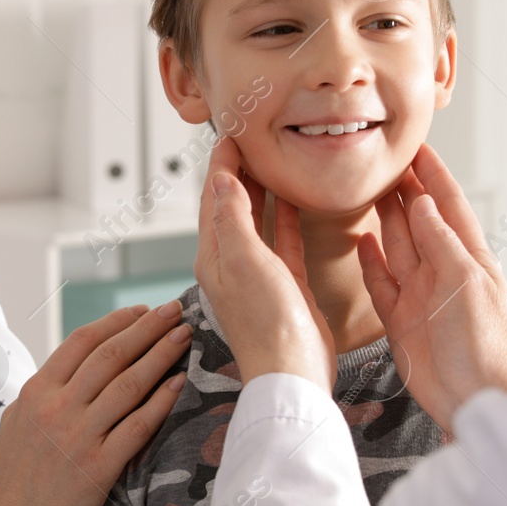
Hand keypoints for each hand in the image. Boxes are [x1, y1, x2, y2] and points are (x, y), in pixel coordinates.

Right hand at [0, 303, 193, 505]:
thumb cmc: (15, 476)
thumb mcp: (18, 419)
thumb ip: (45, 391)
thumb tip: (74, 367)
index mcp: (37, 391)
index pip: (82, 341)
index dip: (117, 321)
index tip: (143, 311)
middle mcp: (57, 407)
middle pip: (111, 355)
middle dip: (148, 328)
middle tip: (174, 311)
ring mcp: (79, 436)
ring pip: (128, 384)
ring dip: (161, 355)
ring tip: (184, 337)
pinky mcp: (98, 467)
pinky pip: (138, 426)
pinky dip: (161, 401)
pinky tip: (179, 383)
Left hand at [194, 136, 334, 391]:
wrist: (293, 373)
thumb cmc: (266, 325)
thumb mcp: (243, 261)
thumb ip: (232, 217)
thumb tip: (220, 178)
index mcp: (213, 256)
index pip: (212, 199)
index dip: (221, 164)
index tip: (231, 132)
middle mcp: (231, 264)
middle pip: (232, 206)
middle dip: (238, 172)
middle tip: (251, 138)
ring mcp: (259, 275)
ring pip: (258, 221)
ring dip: (262, 191)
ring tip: (271, 159)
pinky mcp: (286, 286)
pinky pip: (282, 241)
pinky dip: (285, 217)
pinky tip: (294, 199)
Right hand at [356, 143, 506, 431]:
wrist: (474, 398)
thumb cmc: (482, 343)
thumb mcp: (465, 282)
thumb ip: (441, 242)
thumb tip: (422, 204)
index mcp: (469, 258)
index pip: (449, 205)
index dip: (434, 176)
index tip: (417, 148)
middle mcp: (443, 272)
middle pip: (419, 222)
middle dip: (404, 191)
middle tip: (383, 163)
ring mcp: (421, 296)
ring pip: (398, 247)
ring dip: (386, 219)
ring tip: (367, 191)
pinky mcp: (401, 321)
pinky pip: (382, 284)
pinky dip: (371, 262)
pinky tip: (362, 242)